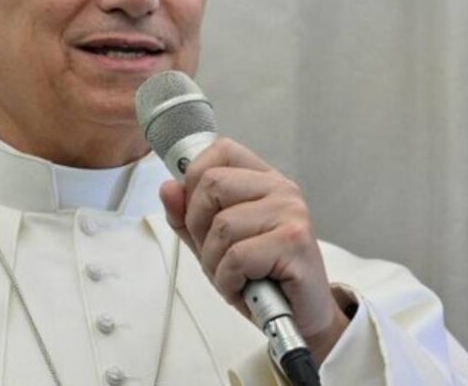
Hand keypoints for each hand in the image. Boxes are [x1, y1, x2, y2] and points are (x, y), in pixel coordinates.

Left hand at [159, 138, 348, 360]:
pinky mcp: (294, 241)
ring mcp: (290, 212)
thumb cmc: (260, 278)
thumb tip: (168, 188)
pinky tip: (245, 289)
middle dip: (198, 227)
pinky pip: (236, 256)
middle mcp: (281, 188)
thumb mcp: (214, 244)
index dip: (194, 178)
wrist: (300, 318)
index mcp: (263, 179)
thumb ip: (188, 217)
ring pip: (222, 225)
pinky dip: (229, 281)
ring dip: (215, 263)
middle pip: (211, 184)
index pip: (221, 150)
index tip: (196, 212)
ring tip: (235, 277)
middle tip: (217, 256)